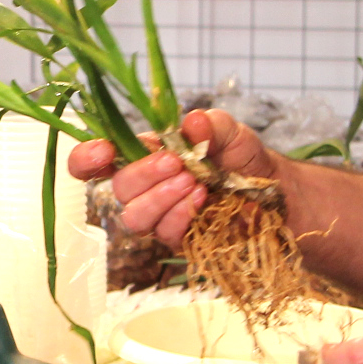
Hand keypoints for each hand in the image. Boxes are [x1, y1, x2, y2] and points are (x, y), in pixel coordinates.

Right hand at [67, 110, 279, 247]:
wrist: (276, 191)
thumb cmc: (243, 158)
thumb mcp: (230, 131)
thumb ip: (209, 124)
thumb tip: (190, 123)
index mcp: (144, 155)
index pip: (97, 161)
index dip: (86, 158)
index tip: (103, 152)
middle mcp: (145, 188)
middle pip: (117, 188)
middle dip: (143, 173)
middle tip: (176, 162)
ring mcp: (160, 217)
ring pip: (134, 217)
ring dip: (160, 197)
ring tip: (193, 182)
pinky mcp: (179, 240)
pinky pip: (164, 233)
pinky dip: (181, 214)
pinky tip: (203, 199)